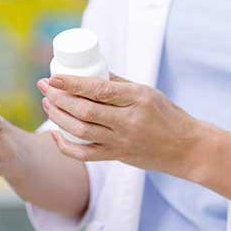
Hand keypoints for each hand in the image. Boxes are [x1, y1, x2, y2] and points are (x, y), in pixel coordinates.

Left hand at [37, 73, 206, 178]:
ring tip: (47, 104)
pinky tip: (54, 135)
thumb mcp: (147, 92)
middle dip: (58, 98)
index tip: (54, 77)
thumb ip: (119, 84)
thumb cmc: (167, 115)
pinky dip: (65, 146)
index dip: (72, 84)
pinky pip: (85, 154)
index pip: (98, 90)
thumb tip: (91, 72)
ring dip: (58, 117)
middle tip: (44, 87)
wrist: (186, 148)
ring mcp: (121, 141)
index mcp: (138, 99)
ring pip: (80, 131)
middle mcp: (128, 121)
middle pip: (84, 110)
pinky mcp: (117, 157)